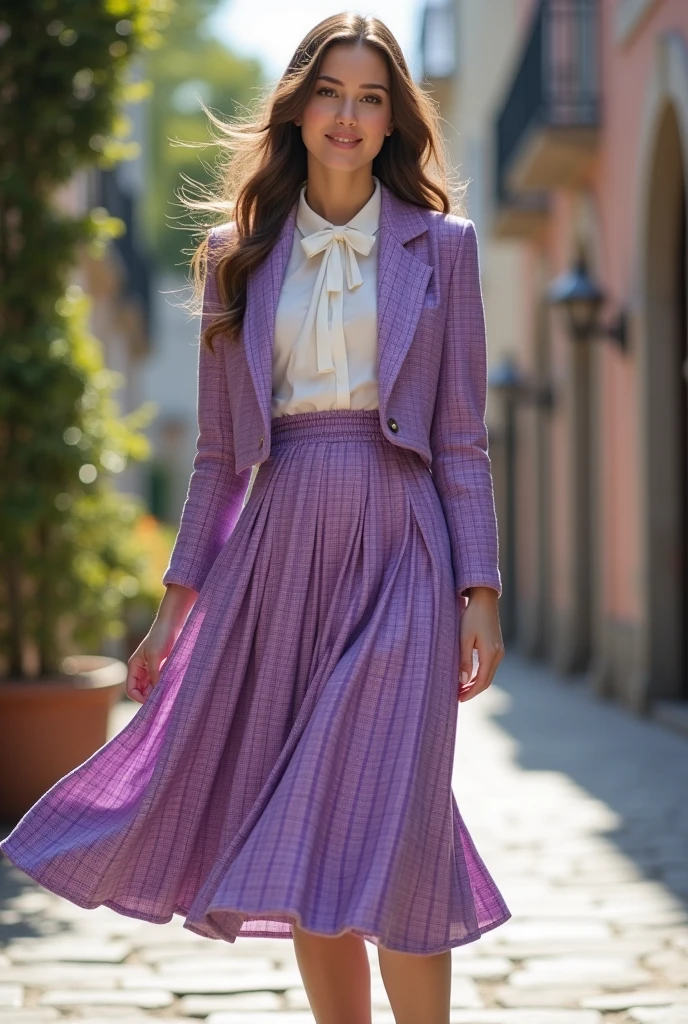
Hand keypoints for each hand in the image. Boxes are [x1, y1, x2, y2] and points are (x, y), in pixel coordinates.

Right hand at [125, 583, 197, 703]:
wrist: (172, 624)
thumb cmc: (160, 637)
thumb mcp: (155, 655)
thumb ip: (154, 673)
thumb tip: (156, 691)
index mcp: (134, 666)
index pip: (130, 689)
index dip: (139, 697)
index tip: (152, 700)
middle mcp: (140, 670)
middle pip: (141, 691)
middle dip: (150, 696)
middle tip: (163, 697)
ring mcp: (151, 669)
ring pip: (151, 688)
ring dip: (158, 691)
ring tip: (168, 691)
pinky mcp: (161, 667)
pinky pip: (160, 682)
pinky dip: (164, 686)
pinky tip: (171, 686)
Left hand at [457, 587, 503, 701]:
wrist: (484, 600)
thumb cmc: (471, 617)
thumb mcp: (464, 638)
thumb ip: (464, 660)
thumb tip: (463, 682)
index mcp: (491, 654)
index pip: (481, 681)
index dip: (471, 692)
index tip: (459, 699)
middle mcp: (498, 655)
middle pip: (487, 681)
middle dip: (473, 691)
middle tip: (458, 697)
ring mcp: (499, 651)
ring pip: (489, 674)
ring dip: (476, 684)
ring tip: (461, 689)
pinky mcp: (497, 647)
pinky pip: (489, 667)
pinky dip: (480, 675)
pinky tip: (469, 676)